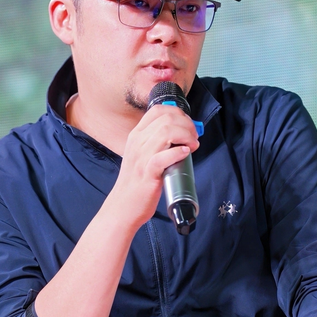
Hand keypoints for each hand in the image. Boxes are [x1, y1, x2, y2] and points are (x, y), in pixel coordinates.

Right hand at [109, 104, 199, 229]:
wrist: (123, 206)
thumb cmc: (137, 182)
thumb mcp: (142, 155)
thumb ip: (157, 143)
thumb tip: (182, 135)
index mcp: (136, 135)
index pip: (158, 110)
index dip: (178, 113)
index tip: (188, 126)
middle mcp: (137, 142)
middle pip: (166, 119)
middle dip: (187, 125)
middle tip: (194, 138)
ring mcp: (141, 157)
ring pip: (166, 132)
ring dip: (186, 136)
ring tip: (192, 146)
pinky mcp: (146, 174)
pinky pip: (162, 157)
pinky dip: (177, 153)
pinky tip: (184, 154)